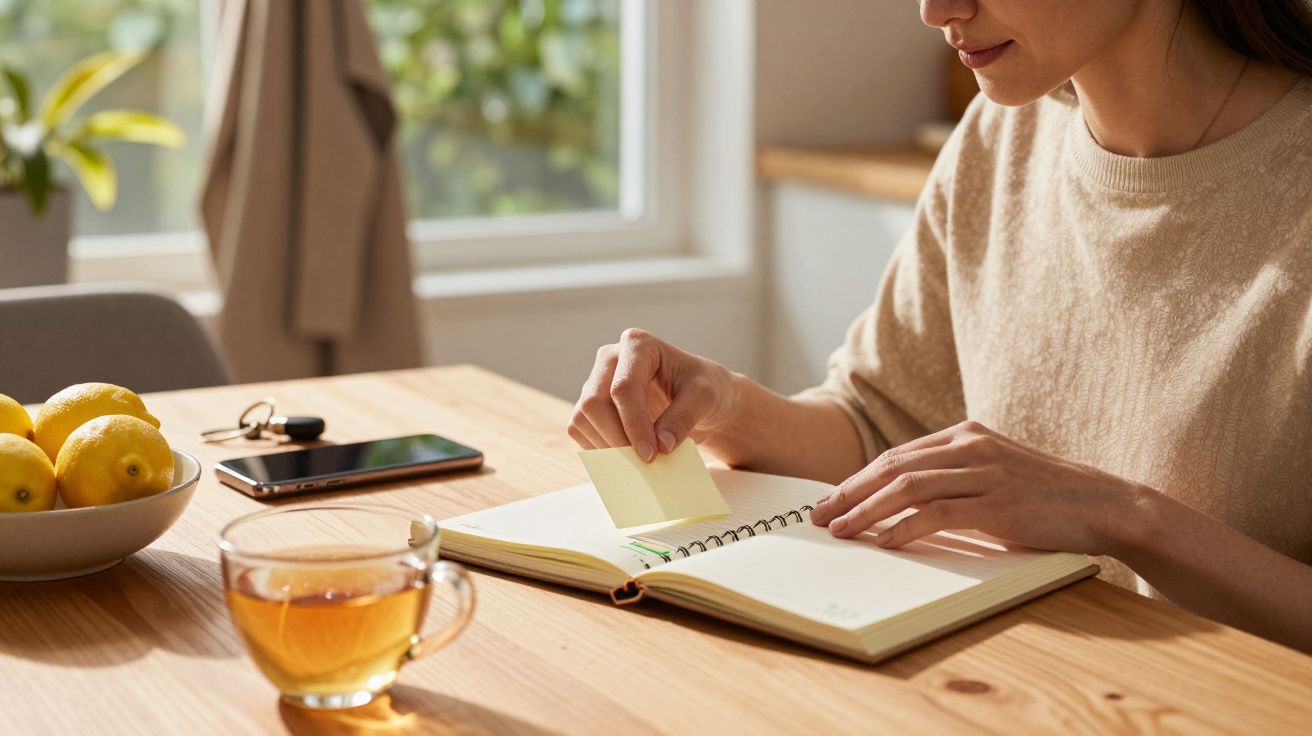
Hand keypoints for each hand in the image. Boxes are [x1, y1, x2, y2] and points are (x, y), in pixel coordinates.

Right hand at [568, 329, 740, 461]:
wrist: (697, 398)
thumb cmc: (703, 388)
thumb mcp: (705, 398)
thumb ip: (683, 417)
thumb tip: (660, 445)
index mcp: (638, 344)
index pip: (624, 388)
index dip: (634, 424)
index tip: (651, 454)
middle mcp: (610, 358)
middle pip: (595, 403)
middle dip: (617, 439)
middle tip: (643, 463)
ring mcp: (595, 381)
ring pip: (582, 418)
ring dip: (606, 447)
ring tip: (637, 462)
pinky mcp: (589, 404)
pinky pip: (579, 430)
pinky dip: (598, 449)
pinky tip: (625, 458)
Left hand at [809, 420, 1140, 553]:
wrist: (1104, 504)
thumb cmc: (1046, 497)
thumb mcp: (994, 475)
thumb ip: (953, 479)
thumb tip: (901, 503)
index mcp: (966, 435)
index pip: (898, 455)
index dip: (858, 478)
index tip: (830, 499)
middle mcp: (971, 447)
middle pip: (893, 466)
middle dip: (849, 491)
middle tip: (819, 515)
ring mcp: (984, 472)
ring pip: (907, 487)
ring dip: (866, 510)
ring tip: (840, 530)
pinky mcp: (997, 503)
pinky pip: (937, 512)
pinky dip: (904, 527)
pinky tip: (882, 541)